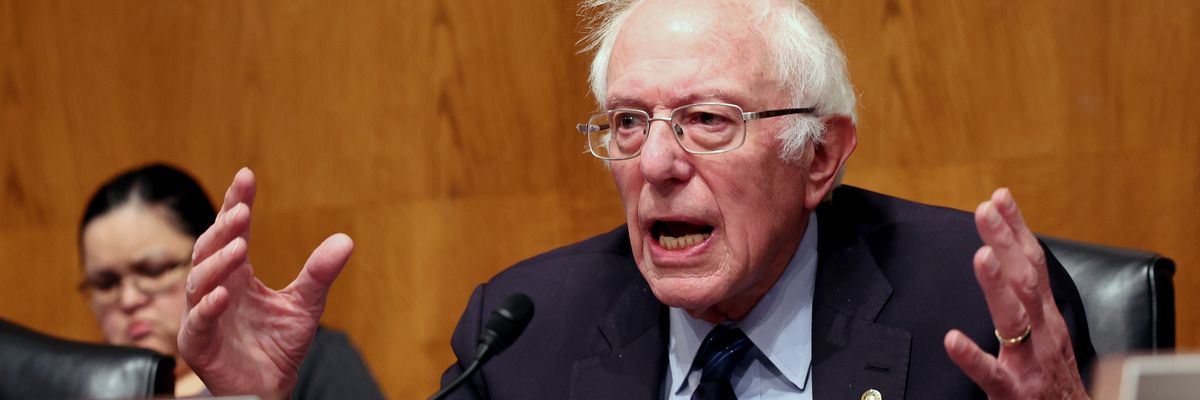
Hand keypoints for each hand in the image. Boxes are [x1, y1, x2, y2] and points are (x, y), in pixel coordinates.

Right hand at [178, 168, 353, 397]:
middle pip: (210, 248)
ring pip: (199, 280)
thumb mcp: (305, 304)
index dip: (236, 203)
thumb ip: (319, 273)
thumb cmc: (279, 344)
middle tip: (242, 209)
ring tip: (239, 246)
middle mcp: (216, 287)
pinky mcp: (198, 343)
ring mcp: (203, 313)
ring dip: (217, 261)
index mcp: (237, 273)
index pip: (232, 231)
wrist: (270, 385)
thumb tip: (346, 240)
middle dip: (224, 228)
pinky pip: (197, 321)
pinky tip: (224, 294)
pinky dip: (208, 307)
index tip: (246, 176)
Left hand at [944, 188, 1087, 398]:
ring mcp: (1029, 360)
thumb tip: (1007, 258)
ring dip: (996, 286)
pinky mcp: (1013, 390)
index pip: (1033, 263)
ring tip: (981, 257)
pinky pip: (991, 373)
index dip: (1017, 229)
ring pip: (1014, 319)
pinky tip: (953, 340)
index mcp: (1046, 315)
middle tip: (985, 209)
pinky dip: (972, 356)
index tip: (1000, 196)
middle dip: (1005, 242)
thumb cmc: (1052, 375)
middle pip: (1025, 280)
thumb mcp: (1046, 330)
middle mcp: (1042, 331)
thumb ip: (1028, 298)